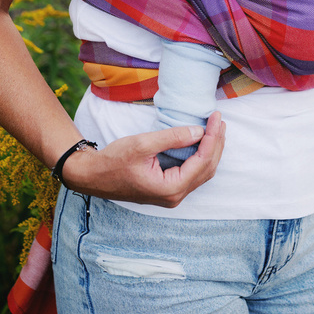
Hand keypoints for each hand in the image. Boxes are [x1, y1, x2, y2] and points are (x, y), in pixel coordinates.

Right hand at [63, 111, 225, 207]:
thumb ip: (172, 137)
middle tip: (220, 120)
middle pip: (207, 168)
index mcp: (170, 188)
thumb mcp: (143, 144)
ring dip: (211, 149)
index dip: (212, 137)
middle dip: (216, 143)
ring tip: (216, 128)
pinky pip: (192, 173)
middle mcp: (175, 196)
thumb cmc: (114, 160)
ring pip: (202, 172)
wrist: (94, 176)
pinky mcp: (168, 190)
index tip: (216, 117)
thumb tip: (198, 130)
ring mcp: (172, 196)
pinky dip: (201, 156)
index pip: (202, 161)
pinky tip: (203, 141)